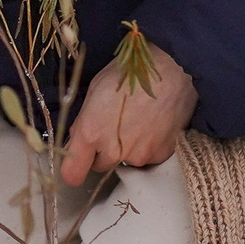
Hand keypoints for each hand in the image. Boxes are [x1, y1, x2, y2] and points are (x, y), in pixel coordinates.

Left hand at [58, 35, 196, 186]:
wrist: (172, 70)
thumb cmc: (129, 73)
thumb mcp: (96, 89)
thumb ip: (84, 121)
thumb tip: (78, 139)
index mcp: (90, 132)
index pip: (72, 173)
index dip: (73, 168)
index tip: (77, 162)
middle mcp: (113, 151)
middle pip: (99, 167)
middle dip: (102, 153)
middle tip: (113, 128)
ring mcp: (138, 156)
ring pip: (125, 162)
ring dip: (126, 149)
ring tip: (138, 122)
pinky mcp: (160, 156)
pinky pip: (147, 158)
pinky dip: (148, 146)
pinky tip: (154, 124)